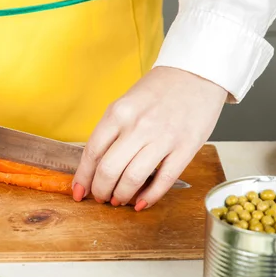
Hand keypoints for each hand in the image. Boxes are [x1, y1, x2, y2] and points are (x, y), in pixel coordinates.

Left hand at [72, 66, 226, 210]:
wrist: (197, 73)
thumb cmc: (159, 90)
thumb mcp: (126, 104)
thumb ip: (111, 131)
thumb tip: (95, 165)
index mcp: (119, 113)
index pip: (92, 153)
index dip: (83, 177)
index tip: (79, 191)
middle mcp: (138, 126)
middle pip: (108, 170)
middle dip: (100, 191)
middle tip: (100, 197)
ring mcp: (163, 138)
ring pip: (132, 179)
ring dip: (121, 196)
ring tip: (119, 199)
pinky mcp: (185, 149)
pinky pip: (163, 181)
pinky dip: (148, 198)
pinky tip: (141, 203)